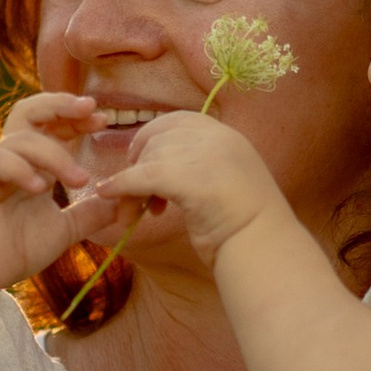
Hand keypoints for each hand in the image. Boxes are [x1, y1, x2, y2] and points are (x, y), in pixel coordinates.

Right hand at [0, 93, 128, 297]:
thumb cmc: (15, 248)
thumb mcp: (64, 229)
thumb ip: (90, 214)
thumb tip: (121, 203)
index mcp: (31, 163)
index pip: (51, 123)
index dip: (75, 116)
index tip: (102, 120)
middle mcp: (11, 159)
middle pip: (29, 112)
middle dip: (60, 105)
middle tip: (90, 110)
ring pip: (20, 140)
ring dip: (54, 154)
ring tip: (79, 179)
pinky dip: (21, 170)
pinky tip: (41, 188)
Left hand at [112, 111, 279, 263]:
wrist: (263, 249)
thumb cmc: (243, 225)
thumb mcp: (224, 181)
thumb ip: (200, 165)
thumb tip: (158, 167)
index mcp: (227, 135)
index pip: (178, 122)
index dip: (152, 138)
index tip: (138, 160)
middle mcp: (217, 137)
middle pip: (158, 140)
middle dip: (139, 167)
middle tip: (135, 201)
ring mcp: (205, 155)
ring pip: (148, 161)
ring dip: (131, 189)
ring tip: (132, 216)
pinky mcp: (189, 178)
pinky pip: (142, 177)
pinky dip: (121, 186)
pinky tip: (107, 193)